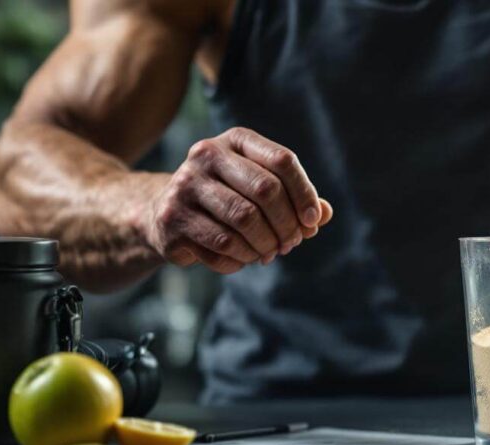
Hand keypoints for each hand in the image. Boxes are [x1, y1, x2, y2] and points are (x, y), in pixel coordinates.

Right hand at [143, 127, 332, 273]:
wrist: (164, 213)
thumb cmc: (226, 199)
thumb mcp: (259, 190)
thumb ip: (295, 199)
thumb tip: (325, 213)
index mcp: (236, 140)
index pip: (282, 160)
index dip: (304, 194)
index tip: (313, 221)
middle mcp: (207, 154)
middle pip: (265, 190)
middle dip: (287, 224)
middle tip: (292, 242)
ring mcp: (185, 185)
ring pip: (245, 220)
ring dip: (267, 244)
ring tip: (271, 252)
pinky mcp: (173, 219)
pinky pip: (223, 244)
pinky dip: (244, 258)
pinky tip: (246, 258)